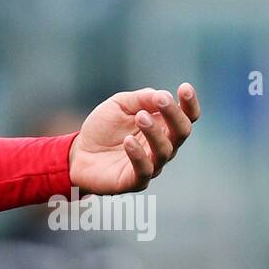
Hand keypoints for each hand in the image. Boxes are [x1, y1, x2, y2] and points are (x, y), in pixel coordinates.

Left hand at [68, 83, 200, 194]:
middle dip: (174, 114)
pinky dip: (138, 155)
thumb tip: (162, 95)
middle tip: (161, 100)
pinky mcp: (135, 180)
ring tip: (140, 117)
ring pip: (164, 150)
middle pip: (181, 132)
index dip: (189, 104)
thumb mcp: (120, 105)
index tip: (185, 88)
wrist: (79, 152)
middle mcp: (163, 146)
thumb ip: (141, 99)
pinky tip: (128, 141)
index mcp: (162, 125)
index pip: (187, 116)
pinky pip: (144, 170)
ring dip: (154, 132)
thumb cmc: (104, 127)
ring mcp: (152, 165)